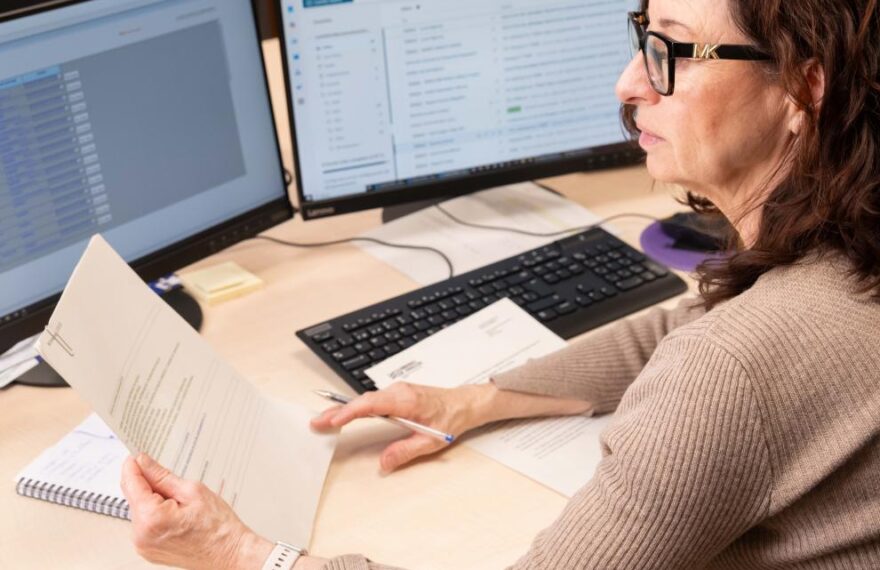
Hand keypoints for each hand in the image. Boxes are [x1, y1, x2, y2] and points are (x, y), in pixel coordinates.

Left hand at [120, 453, 272, 569]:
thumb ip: (162, 476)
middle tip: (174, 484)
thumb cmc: (217, 526)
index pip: (132, 483)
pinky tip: (176, 515)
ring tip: (181, 505)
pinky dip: (155, 514)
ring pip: (139, 509)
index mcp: (151, 518)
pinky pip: (144, 524)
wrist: (228, 552)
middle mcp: (141, 535)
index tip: (136, 455)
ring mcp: (143, 546)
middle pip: (134, 497)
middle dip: (148, 484)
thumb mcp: (192, 491)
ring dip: (152, 500)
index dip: (133, 466)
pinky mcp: (147, 550)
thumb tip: (144, 463)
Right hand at [311, 382, 490, 471]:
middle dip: (338, 411)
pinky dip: (355, 407)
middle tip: (317, 422)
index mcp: (407, 401)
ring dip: (344, 409)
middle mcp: (399, 391)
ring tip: (324, 420)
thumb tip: (384, 462)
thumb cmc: (451, 418)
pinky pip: (371, 399)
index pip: (371, 404)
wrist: (465, 403)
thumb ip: (406, 451)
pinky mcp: (396, 394)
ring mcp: (397, 391)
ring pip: (365, 399)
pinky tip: (344, 414)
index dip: (350, 411)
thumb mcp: (431, 441)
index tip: (333, 420)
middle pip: (362, 400)